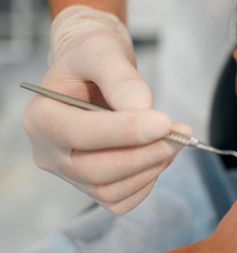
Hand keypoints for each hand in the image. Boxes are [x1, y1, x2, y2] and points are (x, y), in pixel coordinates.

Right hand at [23, 5, 178, 213]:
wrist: (96, 69)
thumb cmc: (94, 57)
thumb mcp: (103, 51)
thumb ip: (121, 78)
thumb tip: (143, 109)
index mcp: (42, 118)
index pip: (78, 135)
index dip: (124, 132)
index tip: (164, 122)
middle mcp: (49, 152)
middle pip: (94, 170)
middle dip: (144, 154)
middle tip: (179, 134)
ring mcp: (69, 173)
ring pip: (109, 190)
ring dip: (150, 168)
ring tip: (175, 140)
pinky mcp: (92, 185)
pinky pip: (120, 200)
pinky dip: (145, 183)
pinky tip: (159, 157)